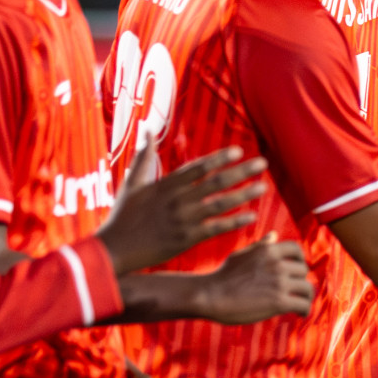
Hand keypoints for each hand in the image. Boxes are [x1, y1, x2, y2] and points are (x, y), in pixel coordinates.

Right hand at [99, 143, 267, 274]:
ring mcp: (183, 220)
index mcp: (166, 185)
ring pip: (219, 204)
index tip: (238, 151)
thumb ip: (144, 155)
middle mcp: (177, 200)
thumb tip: (148, 129)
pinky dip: (234, 222)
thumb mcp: (132, 182)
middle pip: (214, 182)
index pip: (197, 168)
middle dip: (240, 172)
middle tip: (262, 163)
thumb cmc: (123, 215)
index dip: (218, 159)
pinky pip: (215, 228)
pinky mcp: (186, 239)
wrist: (115, 249)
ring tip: (262, 187)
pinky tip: (252, 216)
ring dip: (243, 194)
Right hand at [193, 235, 313, 324]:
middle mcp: (277, 264)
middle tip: (295, 290)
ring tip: (302, 303)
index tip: (296, 270)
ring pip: (307, 288)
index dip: (299, 260)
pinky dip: (305, 310)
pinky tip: (301, 314)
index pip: (296, 250)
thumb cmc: (223, 276)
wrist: (209, 296)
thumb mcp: (242, 254)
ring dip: (306, 296)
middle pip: (303, 270)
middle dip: (299, 280)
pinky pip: (303, 305)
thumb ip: (261, 246)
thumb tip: (274, 235)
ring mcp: (279, 283)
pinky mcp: (279, 302)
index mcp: (269, 250)